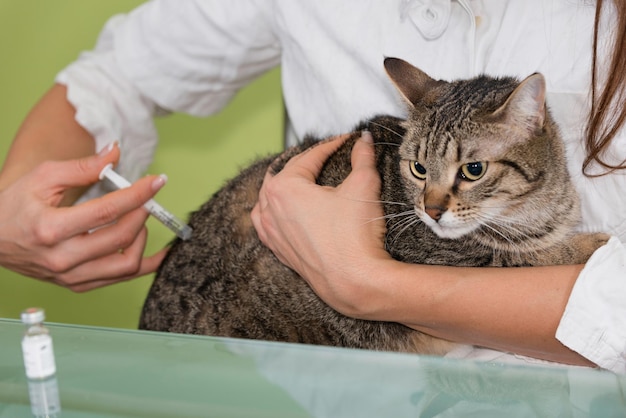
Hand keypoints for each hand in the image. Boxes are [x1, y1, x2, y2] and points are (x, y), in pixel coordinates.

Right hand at [0, 144, 166, 291]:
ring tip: (138, 219)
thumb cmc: (13, 206)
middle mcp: (63, 258)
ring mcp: (70, 276)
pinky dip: (142, 265)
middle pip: (122, 238)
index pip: (108, 211)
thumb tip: (115, 154)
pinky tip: (156, 252)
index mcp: (51, 228)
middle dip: (143, 213)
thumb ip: (82, 167)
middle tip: (146, 198)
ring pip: (126, 265)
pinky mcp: (77, 285)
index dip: (139, 194)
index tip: (157, 182)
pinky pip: (119, 279)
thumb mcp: (42, 177)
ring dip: (143, 239)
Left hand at [251, 132, 391, 316]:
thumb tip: (363, 139)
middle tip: (324, 156)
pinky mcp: (278, 251)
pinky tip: (284, 211)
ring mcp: (270, 232)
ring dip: (282, 185)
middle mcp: (269, 208)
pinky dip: (273, 211)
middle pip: (284, 174)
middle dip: (304, 162)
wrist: (354, 281)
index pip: (309, 157)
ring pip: (268, 199)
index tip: (346, 140)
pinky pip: (267, 224)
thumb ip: (362, 157)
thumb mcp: (363, 185)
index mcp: (283, 187)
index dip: (331, 145)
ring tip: (298, 179)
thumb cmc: (355, 234)